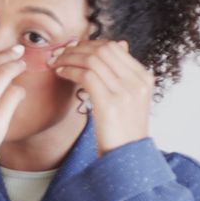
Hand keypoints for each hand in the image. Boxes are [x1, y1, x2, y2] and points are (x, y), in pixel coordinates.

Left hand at [48, 39, 153, 155]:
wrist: (127, 156)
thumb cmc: (121, 129)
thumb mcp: (127, 98)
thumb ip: (120, 74)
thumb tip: (117, 45)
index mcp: (143, 77)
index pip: (114, 47)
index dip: (88, 44)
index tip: (70, 49)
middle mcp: (138, 81)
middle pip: (102, 50)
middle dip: (76, 49)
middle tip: (58, 54)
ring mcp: (126, 91)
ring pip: (92, 60)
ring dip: (69, 58)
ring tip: (55, 63)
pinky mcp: (110, 102)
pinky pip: (86, 75)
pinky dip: (69, 70)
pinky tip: (60, 74)